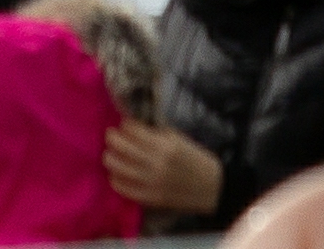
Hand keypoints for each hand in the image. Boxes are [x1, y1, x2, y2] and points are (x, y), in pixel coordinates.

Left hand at [104, 121, 228, 218]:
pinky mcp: (151, 198)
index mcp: (165, 146)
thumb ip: (155, 133)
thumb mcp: (178, 139)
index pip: (133, 130)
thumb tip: (131, 127)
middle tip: (112, 136)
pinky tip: (116, 174)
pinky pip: (124, 189)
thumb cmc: (195, 159)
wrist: (213, 187)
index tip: (123, 124)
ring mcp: (152, 183)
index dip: (124, 125)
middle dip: (112, 138)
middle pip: (121, 147)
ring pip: (117, 167)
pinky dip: (116, 179)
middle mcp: (156, 163)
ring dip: (110, 158)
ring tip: (110, 154)